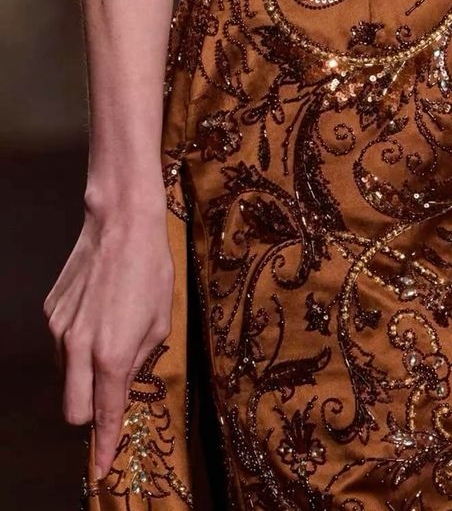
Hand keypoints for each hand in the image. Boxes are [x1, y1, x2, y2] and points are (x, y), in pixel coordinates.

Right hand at [42, 186, 172, 480]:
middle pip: (71, 411)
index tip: (104, 469)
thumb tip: (123, 385)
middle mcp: (77, 348)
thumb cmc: (150, 269)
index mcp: (111, 355)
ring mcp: (58, 331)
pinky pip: (61, 347)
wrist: (120, 223)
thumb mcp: (159, 322)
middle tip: (110, 402)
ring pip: (64, 378)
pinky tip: (97, 316)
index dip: (105, 446)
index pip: (104, 416)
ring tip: (110, 339)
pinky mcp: (50, 313)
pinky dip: (76, 347)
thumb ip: (139, 361)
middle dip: (89, 416)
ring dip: (84, 376)